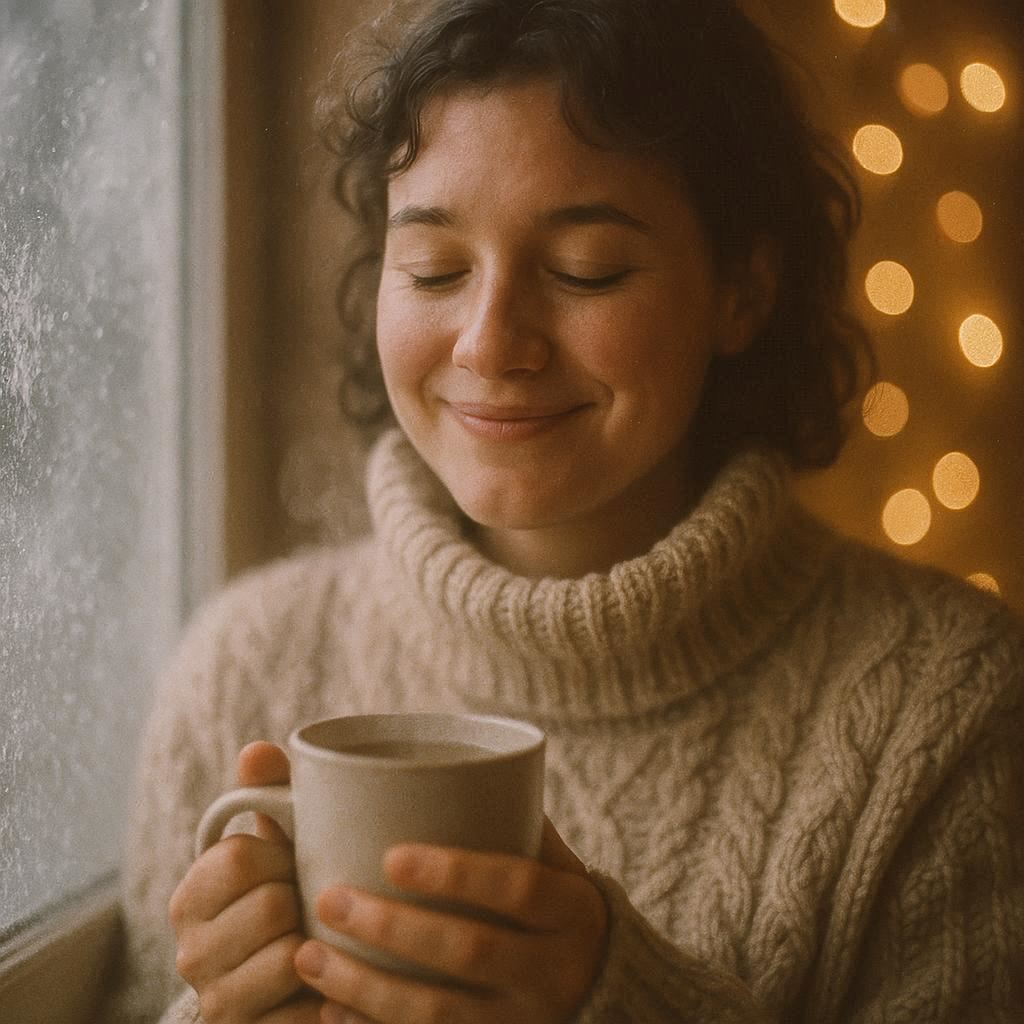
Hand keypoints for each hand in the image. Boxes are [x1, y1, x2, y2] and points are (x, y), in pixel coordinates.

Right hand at [169, 742, 320, 1022]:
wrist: (289, 986)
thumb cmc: (288, 894)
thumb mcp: (279, 844)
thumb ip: (269, 795)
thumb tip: (257, 751)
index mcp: (191, 896)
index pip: (239, 856)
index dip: (283, 854)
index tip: (294, 861)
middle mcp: (191, 953)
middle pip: (271, 905)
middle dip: (307, 900)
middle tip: (316, 903)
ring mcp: (219, 1002)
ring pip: (291, 958)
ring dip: (324, 947)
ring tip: (326, 941)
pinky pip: (308, 1011)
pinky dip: (331, 994)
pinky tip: (334, 984)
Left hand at [293, 818, 608, 1023]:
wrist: (598, 986)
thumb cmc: (552, 903)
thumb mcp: (552, 860)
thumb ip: (508, 817)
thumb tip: (422, 762)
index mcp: (572, 909)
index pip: (518, 886)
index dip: (457, 872)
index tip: (390, 856)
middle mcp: (556, 972)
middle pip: (470, 952)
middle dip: (391, 928)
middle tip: (328, 899)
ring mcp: (524, 1022)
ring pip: (438, 1014)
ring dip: (365, 986)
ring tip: (307, 954)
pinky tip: (329, 1010)